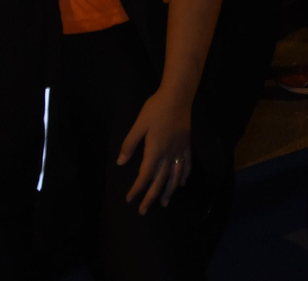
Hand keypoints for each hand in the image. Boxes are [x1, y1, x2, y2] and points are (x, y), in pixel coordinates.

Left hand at [118, 93, 191, 214]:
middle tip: (144, 211)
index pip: (145, 175)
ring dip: (169, 191)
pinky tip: (182, 183)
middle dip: (151, 196)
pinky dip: (184, 175)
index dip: (137, 188)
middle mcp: (169, 154)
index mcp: (155, 150)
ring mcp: (180, 150)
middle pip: (160, 180)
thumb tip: (120, 162)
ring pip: (175, 176)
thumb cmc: (155, 109)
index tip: (130, 199)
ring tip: (165, 204)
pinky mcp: (186, 144)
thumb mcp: (139, 125)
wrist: (178, 96)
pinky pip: (186, 164)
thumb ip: (130, 144)